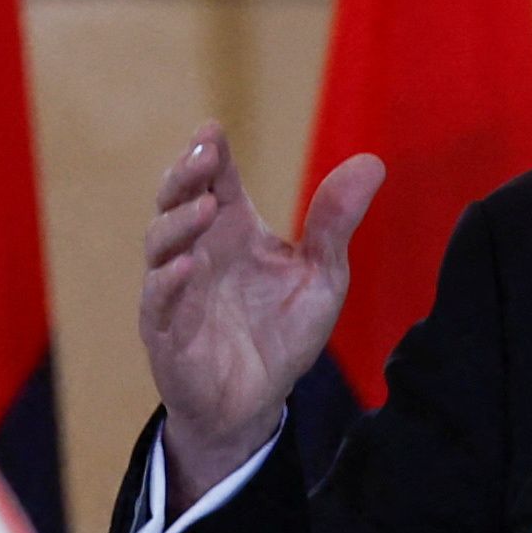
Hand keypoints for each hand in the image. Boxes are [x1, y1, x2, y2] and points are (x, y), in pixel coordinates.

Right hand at [137, 125, 381, 498]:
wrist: (257, 402)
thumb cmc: (282, 332)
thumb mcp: (322, 275)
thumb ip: (336, 222)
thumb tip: (372, 162)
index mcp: (230, 231)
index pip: (213, 182)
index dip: (208, 155)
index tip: (213, 130)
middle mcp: (196, 252)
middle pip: (175, 203)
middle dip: (184, 177)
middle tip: (203, 156)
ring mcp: (174, 292)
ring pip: (160, 247)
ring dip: (178, 224)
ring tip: (204, 207)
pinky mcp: (167, 333)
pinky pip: (159, 304)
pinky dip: (170, 284)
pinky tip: (186, 268)